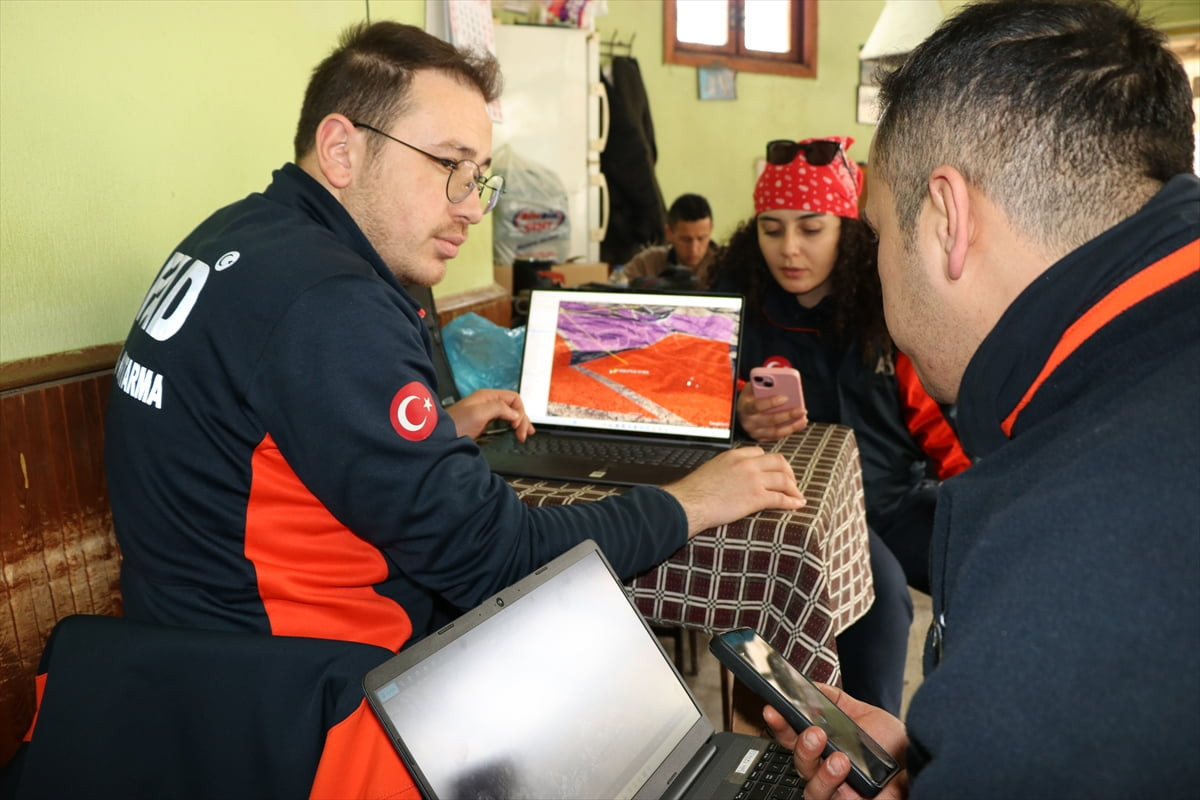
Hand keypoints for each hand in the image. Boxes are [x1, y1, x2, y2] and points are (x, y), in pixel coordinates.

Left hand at [446, 389, 534, 440]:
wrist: (439, 437)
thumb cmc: (454, 425)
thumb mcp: (478, 413)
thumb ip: (499, 409)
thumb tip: (514, 413)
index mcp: (487, 396)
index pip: (513, 398)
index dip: (519, 412)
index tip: (518, 427)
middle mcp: (487, 402)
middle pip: (513, 406)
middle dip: (522, 419)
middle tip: (525, 434)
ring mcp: (485, 412)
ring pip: (508, 414)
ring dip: (518, 423)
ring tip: (524, 434)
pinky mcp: (482, 422)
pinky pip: (501, 421)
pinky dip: (510, 426)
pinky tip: (513, 432)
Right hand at [661, 446, 804, 535]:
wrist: (689, 503)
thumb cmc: (694, 491)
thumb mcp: (710, 469)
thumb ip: (725, 469)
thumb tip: (728, 478)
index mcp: (734, 455)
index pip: (760, 452)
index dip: (770, 462)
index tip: (773, 471)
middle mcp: (747, 464)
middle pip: (778, 462)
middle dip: (788, 472)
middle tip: (791, 482)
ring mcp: (753, 480)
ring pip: (783, 479)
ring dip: (793, 488)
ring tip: (796, 496)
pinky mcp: (756, 498)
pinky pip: (781, 498)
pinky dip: (792, 501)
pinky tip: (797, 505)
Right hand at [737, 383, 808, 442]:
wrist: (743, 411)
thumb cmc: (750, 397)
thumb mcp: (752, 387)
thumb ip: (762, 383)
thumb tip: (779, 378)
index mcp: (744, 407)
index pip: (757, 406)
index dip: (771, 402)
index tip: (785, 397)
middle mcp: (748, 422)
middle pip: (770, 420)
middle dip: (788, 414)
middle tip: (801, 409)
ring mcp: (755, 432)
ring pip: (776, 431)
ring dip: (792, 425)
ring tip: (803, 417)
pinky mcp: (761, 438)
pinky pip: (778, 436)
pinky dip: (790, 429)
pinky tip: (800, 423)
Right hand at [762, 684, 908, 799]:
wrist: (919, 766)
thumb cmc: (893, 745)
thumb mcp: (863, 713)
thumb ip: (835, 700)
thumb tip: (808, 686)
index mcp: (825, 744)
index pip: (793, 735)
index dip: (780, 723)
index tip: (772, 709)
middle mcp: (825, 767)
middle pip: (795, 760)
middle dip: (796, 743)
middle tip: (812, 731)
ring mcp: (834, 789)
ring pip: (807, 783)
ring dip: (815, 765)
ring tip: (834, 752)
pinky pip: (824, 798)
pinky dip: (829, 781)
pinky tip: (843, 766)